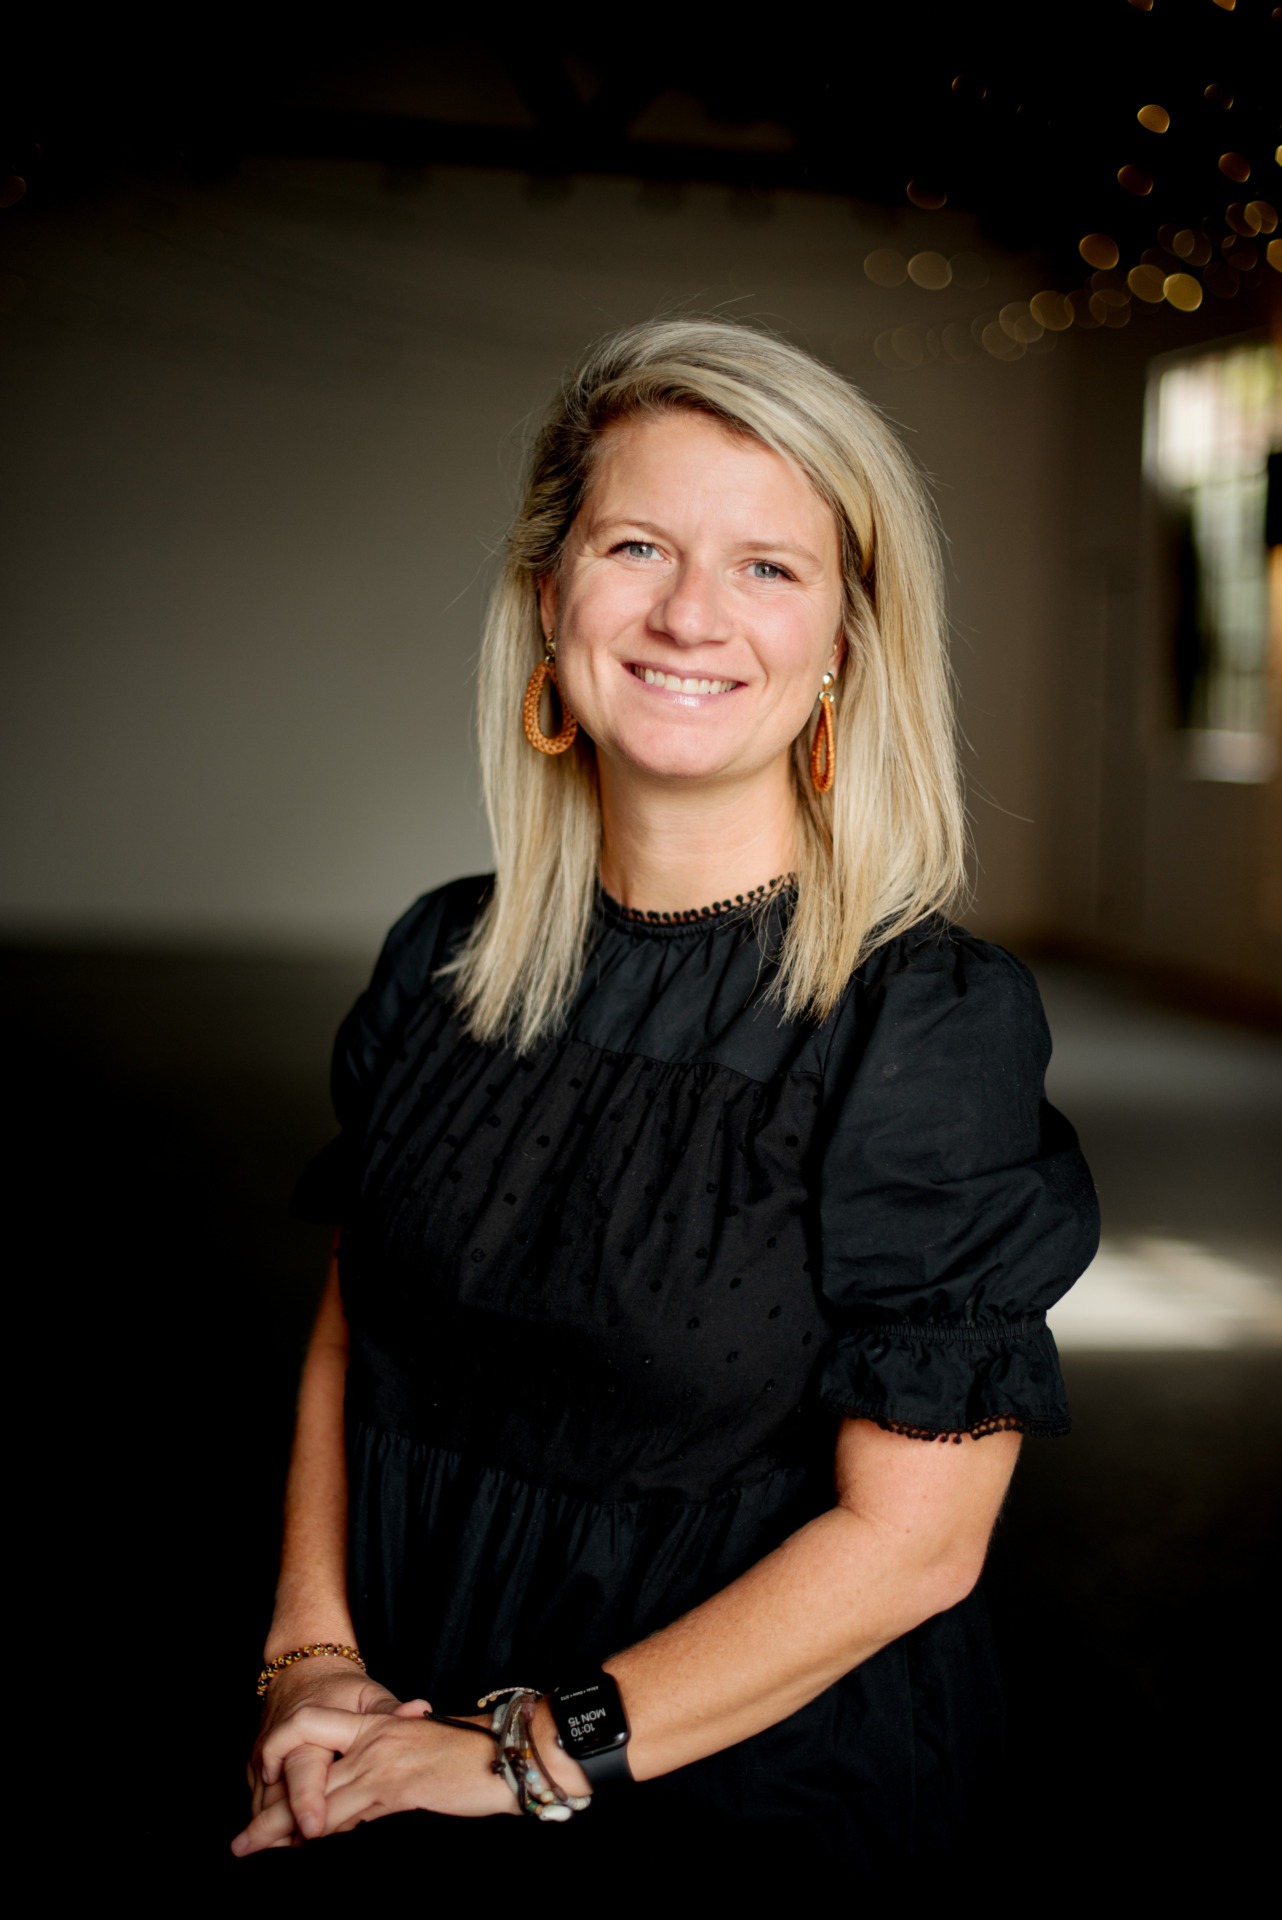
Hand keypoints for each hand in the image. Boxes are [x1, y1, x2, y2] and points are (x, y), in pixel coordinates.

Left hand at [233, 1700, 515, 1852]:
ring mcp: (383, 1760)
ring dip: (284, 1832)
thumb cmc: (466, 1756)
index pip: (312, 1727)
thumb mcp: (416, 1750)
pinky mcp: (397, 1787)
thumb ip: (382, 1767)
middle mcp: (373, 1737)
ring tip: (255, 1851)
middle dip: (269, 1814)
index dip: (282, 1751)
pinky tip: (309, 1849)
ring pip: (319, 1800)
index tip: (265, 1781)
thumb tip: (355, 1809)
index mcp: (377, 1721)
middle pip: (305, 1773)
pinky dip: (324, 1834)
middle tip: (240, 1842)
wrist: (505, 1753)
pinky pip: (349, 1814)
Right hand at [235, 1660, 402, 1853]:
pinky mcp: (256, 1769)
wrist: (302, 1673)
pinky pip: (259, 1804)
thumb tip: (420, 1712)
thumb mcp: (367, 1695)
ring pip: (263, 1803)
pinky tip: (281, 1852)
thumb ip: (390, 1710)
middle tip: (296, 1856)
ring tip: (284, 1865)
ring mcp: (264, 1757)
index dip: (308, 1799)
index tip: (315, 1828)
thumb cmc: (343, 1690)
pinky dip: (270, 1828)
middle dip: (281, 1827)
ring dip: (273, 1835)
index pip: (305, 1764)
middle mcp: (280, 1743)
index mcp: (309, 1724)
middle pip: (277, 1792)